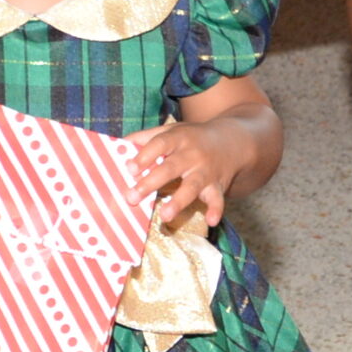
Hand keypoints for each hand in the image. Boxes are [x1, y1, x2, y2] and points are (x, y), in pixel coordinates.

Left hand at [127, 118, 251, 227]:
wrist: (233, 141)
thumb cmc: (192, 138)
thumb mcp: (171, 130)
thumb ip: (145, 137)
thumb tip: (118, 145)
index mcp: (178, 138)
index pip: (159, 144)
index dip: (144, 156)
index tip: (129, 168)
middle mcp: (192, 154)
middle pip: (170, 168)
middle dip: (151, 183)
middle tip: (132, 197)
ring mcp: (205, 171)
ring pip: (192, 187)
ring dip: (179, 202)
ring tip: (165, 215)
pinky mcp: (217, 186)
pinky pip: (218, 199)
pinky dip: (216, 210)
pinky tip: (211, 221)